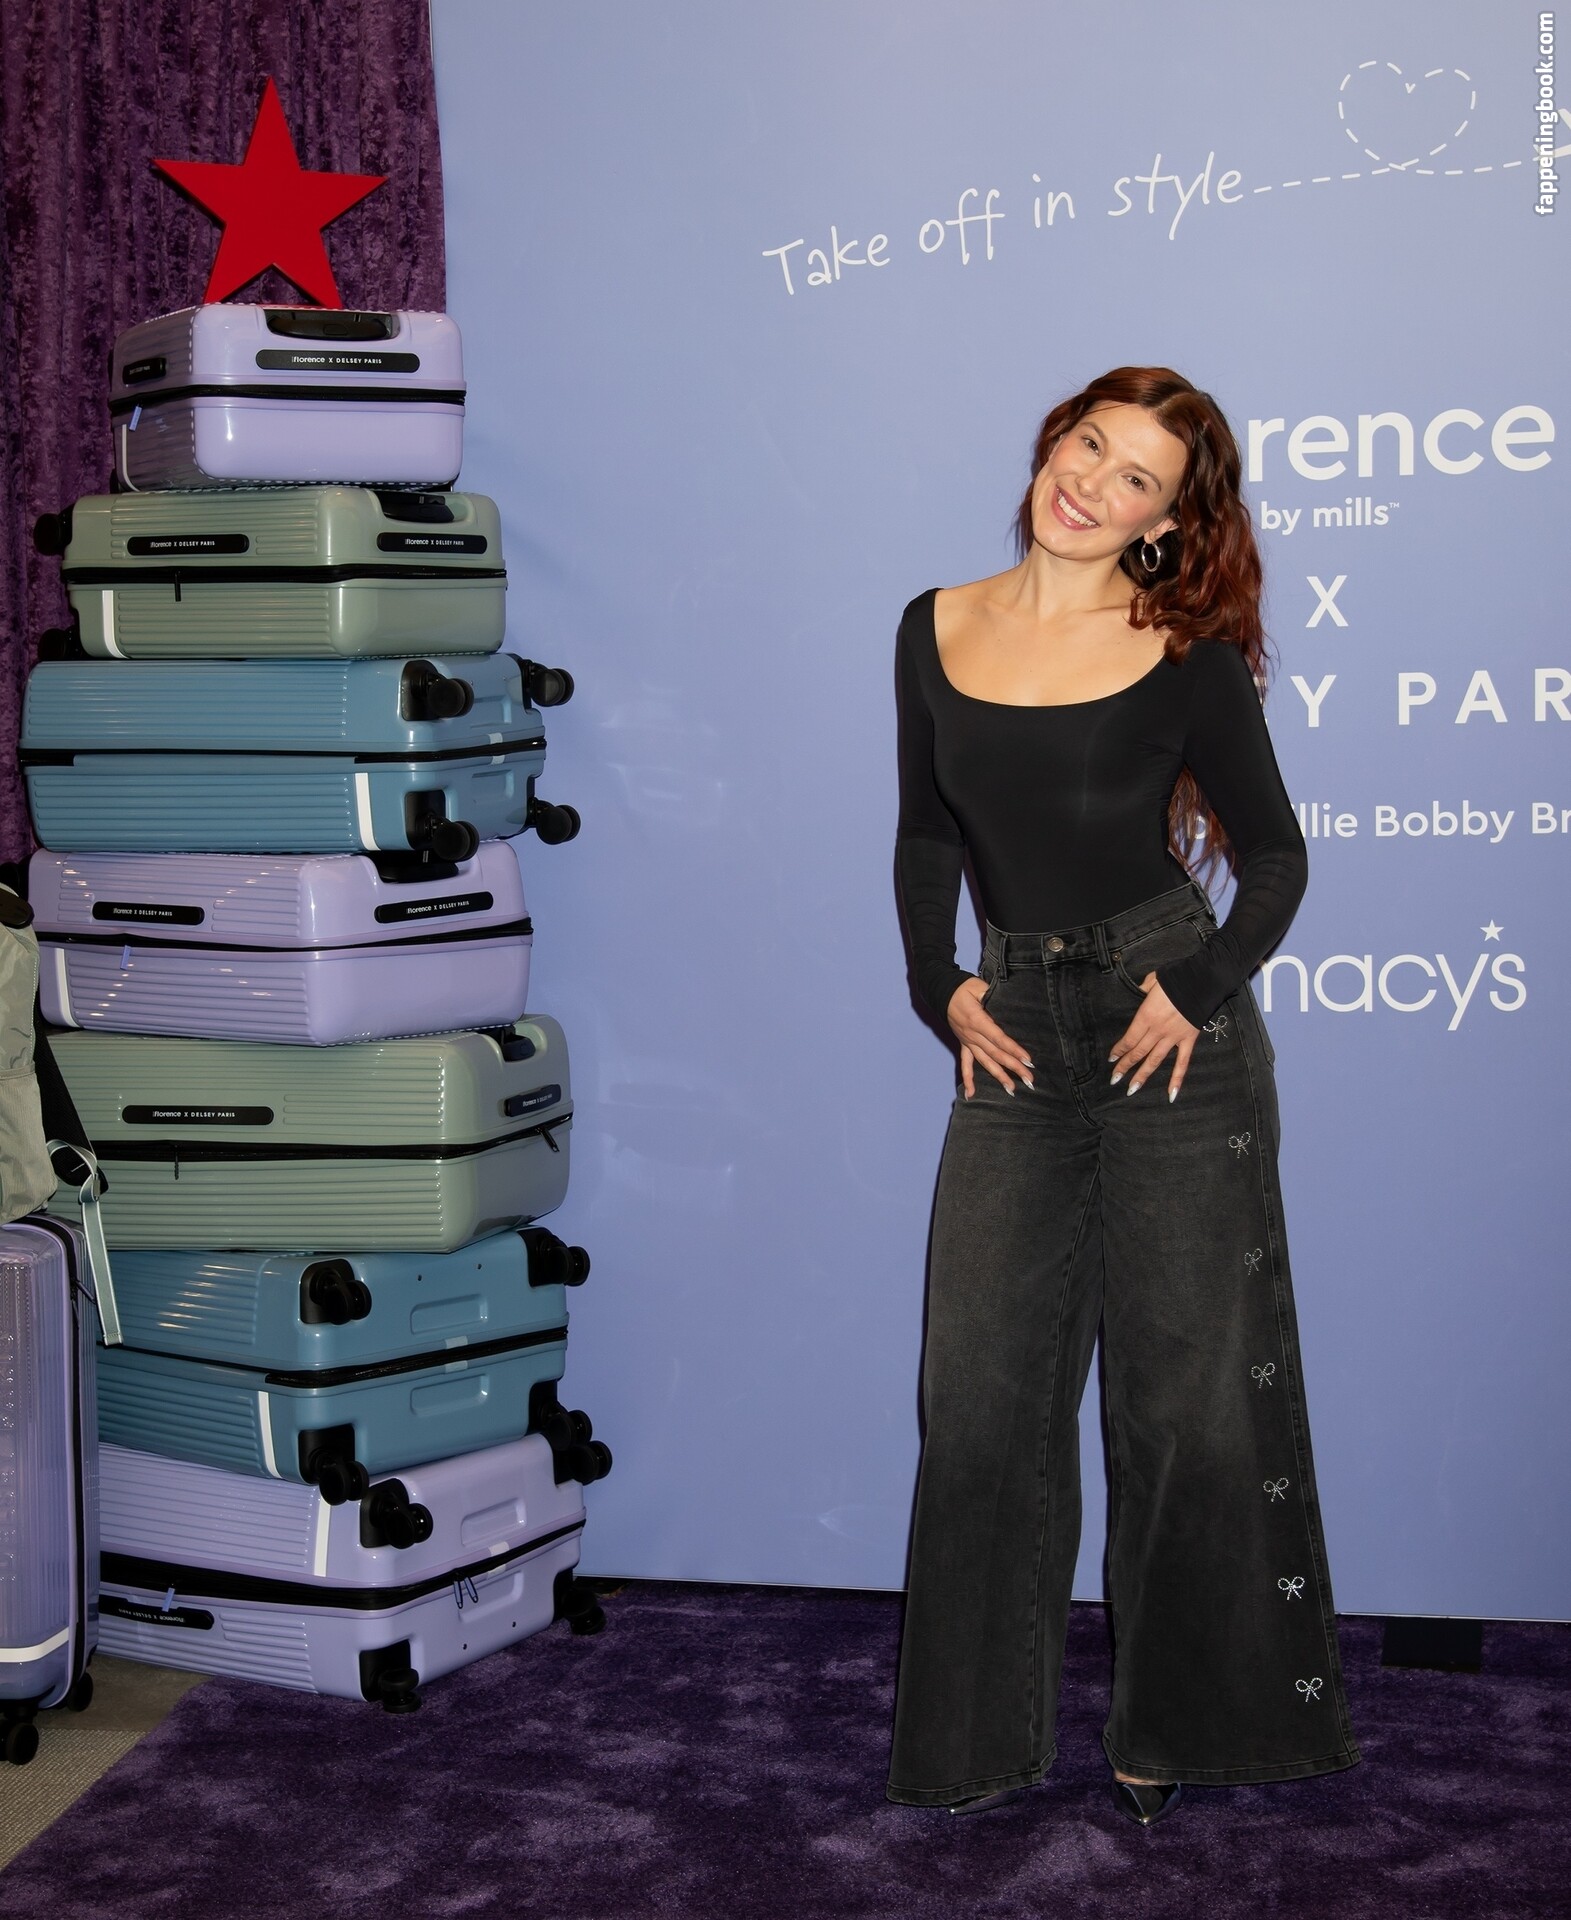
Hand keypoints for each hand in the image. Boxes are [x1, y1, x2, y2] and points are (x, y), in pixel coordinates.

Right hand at [947, 977, 1033, 1098]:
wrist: (942, 991)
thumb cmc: (963, 988)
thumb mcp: (979, 987)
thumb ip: (992, 996)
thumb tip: (1007, 1005)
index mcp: (977, 1020)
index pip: (999, 1039)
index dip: (1013, 1050)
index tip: (1027, 1060)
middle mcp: (972, 1035)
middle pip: (996, 1054)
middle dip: (1013, 1067)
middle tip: (1029, 1079)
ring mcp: (967, 1041)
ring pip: (985, 1062)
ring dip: (998, 1076)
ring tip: (1012, 1089)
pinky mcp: (963, 1044)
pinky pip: (965, 1065)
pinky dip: (968, 1080)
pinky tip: (971, 1094)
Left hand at [1109, 974, 1199, 1100]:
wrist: (1202, 979)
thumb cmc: (1175, 978)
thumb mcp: (1152, 980)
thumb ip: (1142, 990)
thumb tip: (1137, 993)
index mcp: (1146, 1016)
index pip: (1129, 1039)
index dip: (1119, 1050)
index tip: (1111, 1059)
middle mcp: (1157, 1030)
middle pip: (1138, 1052)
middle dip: (1125, 1066)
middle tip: (1114, 1079)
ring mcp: (1174, 1037)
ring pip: (1155, 1060)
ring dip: (1142, 1075)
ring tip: (1131, 1090)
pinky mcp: (1189, 1040)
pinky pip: (1182, 1063)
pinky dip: (1177, 1079)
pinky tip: (1171, 1095)